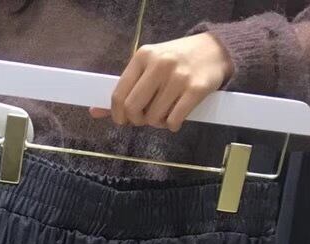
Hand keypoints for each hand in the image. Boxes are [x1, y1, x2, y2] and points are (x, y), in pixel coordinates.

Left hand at [91, 33, 233, 132]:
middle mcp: (159, 64)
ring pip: (154, 118)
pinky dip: (172, 126)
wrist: (214, 50)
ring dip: (157, 123)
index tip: (125, 120)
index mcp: (142, 57)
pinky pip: (173, 121)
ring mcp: (178, 76)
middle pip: (133, 109)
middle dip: (137, 120)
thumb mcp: (147, 67)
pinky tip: (176, 117)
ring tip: (165, 113)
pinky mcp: (196, 89)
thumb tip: (94, 112)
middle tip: (146, 118)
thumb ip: (124, 89)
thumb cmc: (175, 62)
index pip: (119, 96)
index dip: (118, 115)